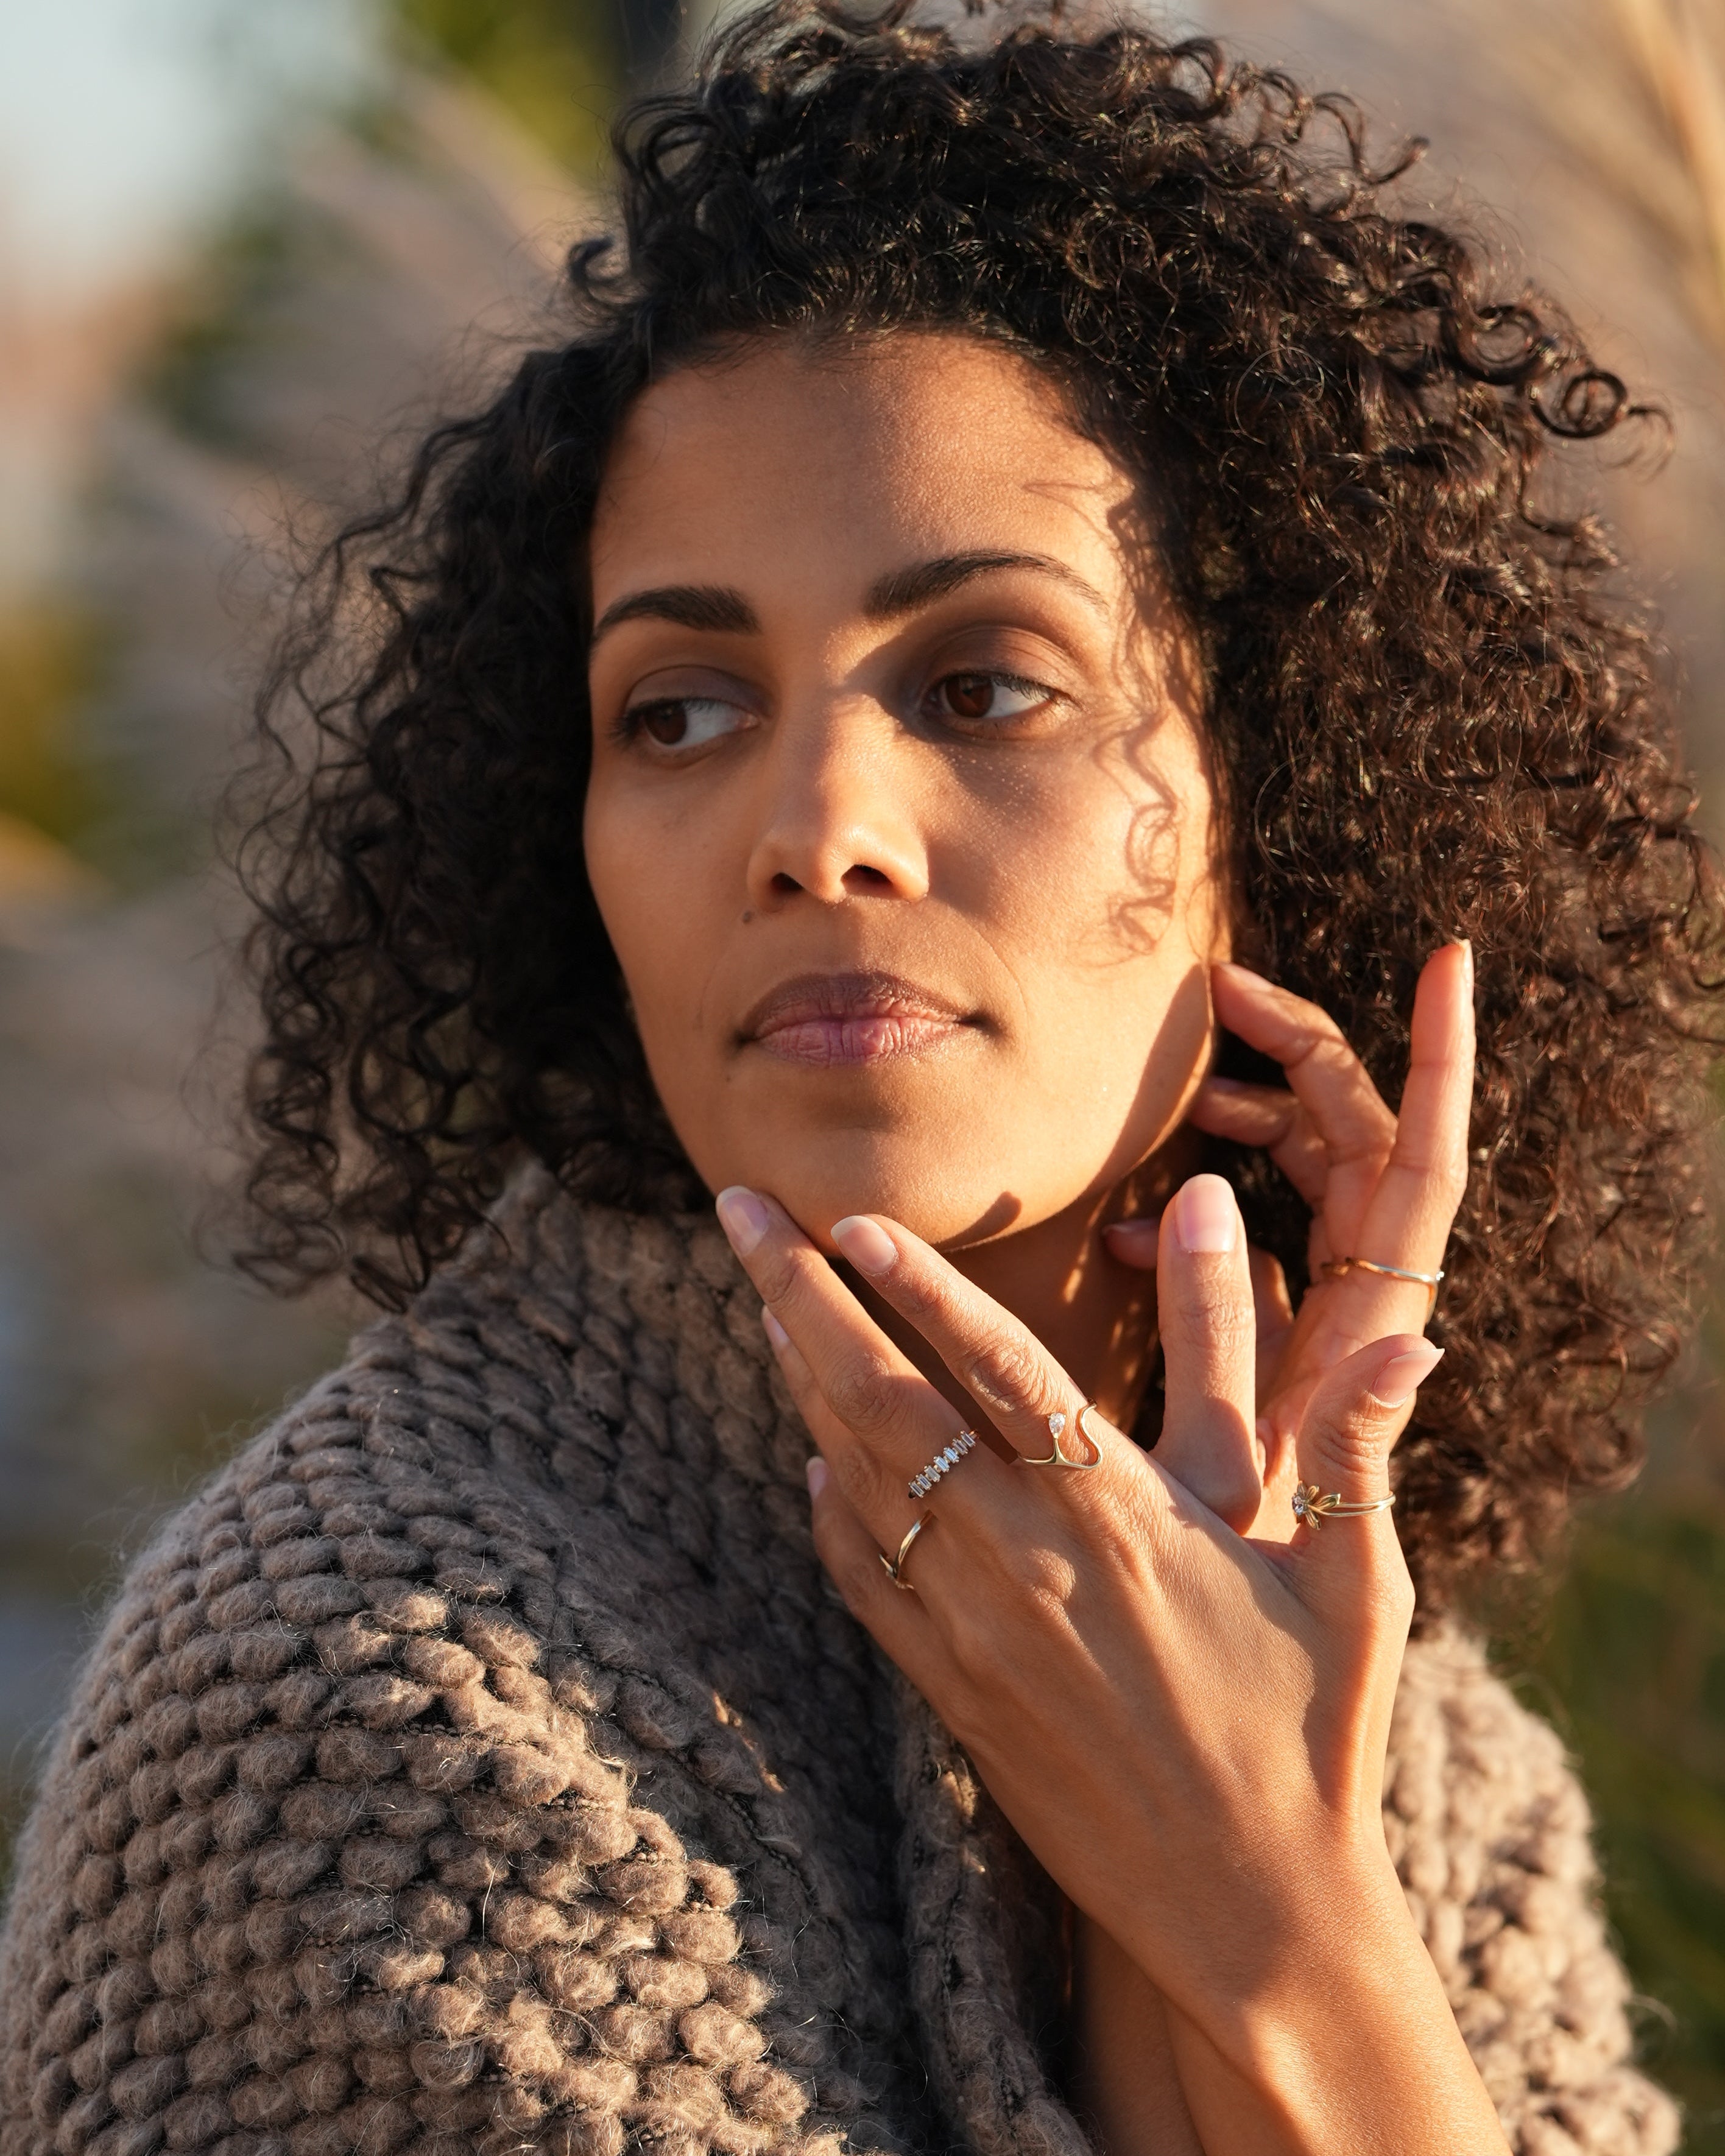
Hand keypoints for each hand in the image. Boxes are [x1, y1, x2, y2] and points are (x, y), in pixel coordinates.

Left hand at [711, 939, 1502, 2151]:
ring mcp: (974, 1632)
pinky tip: (811, 1454)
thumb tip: (1414, 1331)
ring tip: (761, 1294)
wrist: (1250, 1914)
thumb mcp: (1358, 1584)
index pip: (1004, 1374)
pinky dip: (825, 1504)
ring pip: (856, 1477)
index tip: (855, 1216)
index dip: (925, 1289)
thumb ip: (1358, 1444)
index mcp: (1125, 1524)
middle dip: (803, 1295)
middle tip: (742, 1207)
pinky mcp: (953, 1691)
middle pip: (885, 1404)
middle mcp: (1028, 1566)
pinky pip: (861, 1578)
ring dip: (801, 1378)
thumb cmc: (1316, 1736)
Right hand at [1105, 942, 1472, 1533]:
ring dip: (1248, 1116)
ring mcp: (1329, 1317)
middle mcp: (1366, 1308)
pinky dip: (1200, 1204)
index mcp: (1370, 1327)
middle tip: (1214, 991)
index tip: (1452, 960)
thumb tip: (1208, 1206)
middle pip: (1359, 1138)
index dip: (1442, 1061)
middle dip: (1298, 1049)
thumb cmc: (1247, 1578)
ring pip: (1311, 1176)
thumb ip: (1227, 1340)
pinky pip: (1265, 1233)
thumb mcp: (1233, 1464)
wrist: (1248, 1658)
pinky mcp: (1287, 1339)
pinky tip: (1125, 1232)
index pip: (1424, 1167)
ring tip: (1177, 1089)